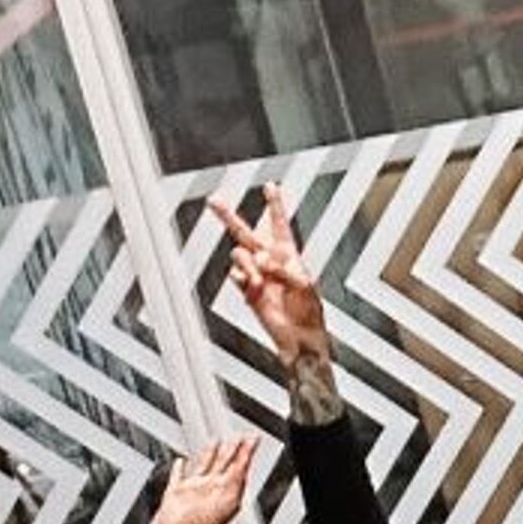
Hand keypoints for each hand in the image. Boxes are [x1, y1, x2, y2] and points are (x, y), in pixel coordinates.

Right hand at [159, 429, 255, 523]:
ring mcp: (194, 490)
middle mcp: (211, 488)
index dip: (246, 451)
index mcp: (226, 488)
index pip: (239, 465)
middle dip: (231, 450)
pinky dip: (179, 470)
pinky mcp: (176, 494)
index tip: (253, 438)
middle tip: (239, 436)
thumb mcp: (230, 499)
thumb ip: (237, 480)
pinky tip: (181, 462)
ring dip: (209, 454)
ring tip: (214, 442)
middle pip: (224, 463)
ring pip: (203, 466)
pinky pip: (177, 478)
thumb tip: (245, 465)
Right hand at [215, 181, 329, 379]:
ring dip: (248, 264)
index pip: (279, 224)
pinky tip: (252, 287)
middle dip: (229, 217)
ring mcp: (256, 275)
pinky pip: (236, 276)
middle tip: (214, 201)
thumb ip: (281, 268)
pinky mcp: (247, 291)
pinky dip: (244, 279)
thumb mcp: (302, 284)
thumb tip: (260, 260)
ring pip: (240, 255)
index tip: (270, 185)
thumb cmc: (309, 312)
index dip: (275, 205)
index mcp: (287, 254)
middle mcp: (269, 261)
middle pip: (245, 233)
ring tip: (258, 278)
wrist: (299, 338)